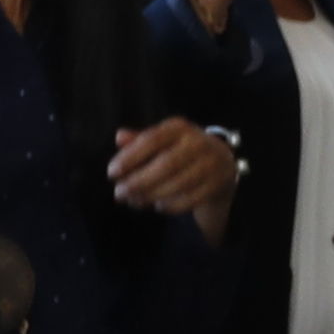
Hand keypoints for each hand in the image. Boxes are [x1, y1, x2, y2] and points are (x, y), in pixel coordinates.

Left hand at [109, 116, 239, 223]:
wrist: (222, 162)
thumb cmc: (181, 150)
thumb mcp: (162, 140)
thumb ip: (139, 140)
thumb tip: (119, 137)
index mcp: (179, 127)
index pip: (152, 139)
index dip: (130, 157)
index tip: (112, 173)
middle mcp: (197, 143)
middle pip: (166, 164)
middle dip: (139, 181)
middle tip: (119, 193)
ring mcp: (210, 164)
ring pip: (179, 184)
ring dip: (152, 196)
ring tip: (134, 201)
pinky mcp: (216, 184)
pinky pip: (191, 199)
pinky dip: (170, 206)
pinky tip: (157, 206)